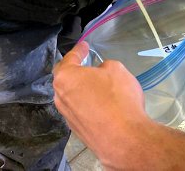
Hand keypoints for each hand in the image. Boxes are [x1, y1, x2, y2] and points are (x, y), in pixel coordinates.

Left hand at [53, 42, 150, 165]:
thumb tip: (100, 72)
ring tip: (94, 83)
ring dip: (80, 87)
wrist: (124, 138)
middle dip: (75, 69)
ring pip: (71, 95)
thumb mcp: (116, 69)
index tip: (84, 45)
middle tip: (85, 62)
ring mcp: (67, 115)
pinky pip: (79, 109)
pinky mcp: (77, 130)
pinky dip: (87, 102)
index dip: (79, 50)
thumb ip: (104, 66)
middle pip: (65, 78)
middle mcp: (60, 97)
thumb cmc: (117, 98)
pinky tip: (100, 103)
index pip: (70, 58)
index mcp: (65, 77)